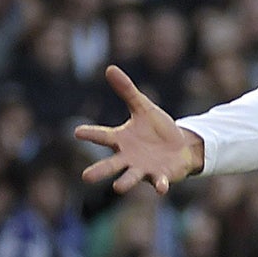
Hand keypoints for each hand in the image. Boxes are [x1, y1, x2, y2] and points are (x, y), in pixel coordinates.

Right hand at [74, 66, 204, 195]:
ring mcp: (144, 169)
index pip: (103, 136)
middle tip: (86, 177)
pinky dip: (160, 184)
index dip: (91, 134)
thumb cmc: (157, 128)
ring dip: (125, 183)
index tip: (77, 132)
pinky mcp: (161, 176)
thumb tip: (110, 68)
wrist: (180, 146)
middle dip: (100, 171)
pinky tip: (162, 188)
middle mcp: (129, 157)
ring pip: (131, 177)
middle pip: (111, 165)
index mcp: (121, 140)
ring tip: (116, 188)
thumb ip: (127, 91)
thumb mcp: (143, 107)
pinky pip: (159, 182)